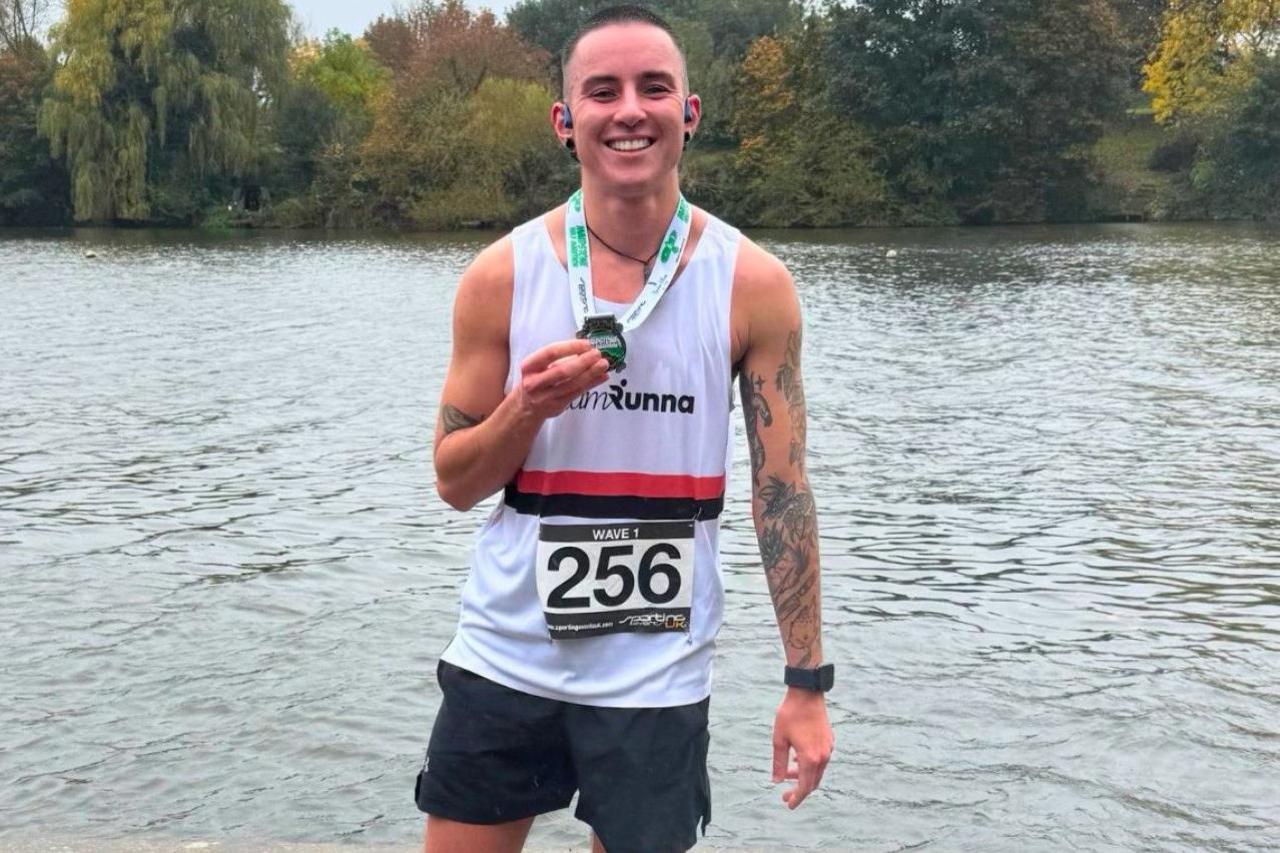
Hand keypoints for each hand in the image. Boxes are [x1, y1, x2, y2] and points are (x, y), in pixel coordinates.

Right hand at [516, 339, 608, 420]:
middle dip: (583, 361)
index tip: (586, 344)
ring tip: (603, 364)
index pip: (550, 353)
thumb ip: (561, 357)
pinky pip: (577, 393)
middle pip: (563, 370)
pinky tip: (601, 377)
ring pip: (572, 384)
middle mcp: (534, 382)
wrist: (526, 406)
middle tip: (597, 354)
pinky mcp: (557, 406)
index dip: (570, 347)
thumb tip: (586, 349)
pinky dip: (591, 383)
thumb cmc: (537, 380)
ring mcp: (545, 397)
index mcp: (529, 366)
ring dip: (591, 373)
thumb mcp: (540, 366)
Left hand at [772, 687, 832, 808]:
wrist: (807, 693)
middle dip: (799, 790)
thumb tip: (776, 781)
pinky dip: (809, 765)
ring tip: (787, 774)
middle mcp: (823, 756)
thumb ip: (778, 762)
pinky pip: (820, 760)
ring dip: (803, 776)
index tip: (788, 804)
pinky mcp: (829, 740)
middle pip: (813, 782)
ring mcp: (828, 748)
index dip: (797, 798)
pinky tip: (797, 760)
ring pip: (817, 771)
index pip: (805, 786)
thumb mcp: (779, 739)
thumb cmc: (790, 714)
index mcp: (810, 757)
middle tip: (784, 794)